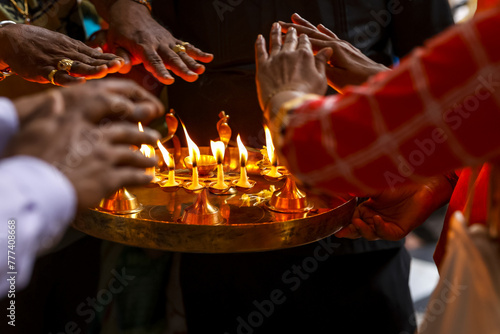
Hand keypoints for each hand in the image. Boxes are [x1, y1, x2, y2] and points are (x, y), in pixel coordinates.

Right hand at [0, 24, 123, 85]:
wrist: (10, 39)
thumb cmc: (39, 43)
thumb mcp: (62, 42)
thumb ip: (81, 50)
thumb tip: (99, 52)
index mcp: (72, 48)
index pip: (95, 55)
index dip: (108, 59)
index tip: (121, 62)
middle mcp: (66, 54)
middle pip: (89, 60)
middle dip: (105, 63)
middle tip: (119, 65)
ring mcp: (55, 62)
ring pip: (77, 66)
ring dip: (92, 69)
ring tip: (105, 71)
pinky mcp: (43, 70)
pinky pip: (58, 76)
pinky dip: (69, 79)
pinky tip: (80, 81)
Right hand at [8, 80, 163, 209]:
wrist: (35, 188)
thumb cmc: (29, 159)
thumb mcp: (33, 129)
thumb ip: (48, 113)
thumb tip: (55, 98)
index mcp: (78, 122)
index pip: (106, 106)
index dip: (123, 104)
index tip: (133, 106)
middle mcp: (96, 137)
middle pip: (127, 132)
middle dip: (142, 134)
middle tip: (154, 136)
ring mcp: (105, 157)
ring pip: (133, 155)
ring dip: (145, 157)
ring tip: (153, 160)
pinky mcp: (109, 179)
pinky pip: (131, 176)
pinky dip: (142, 177)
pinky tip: (149, 179)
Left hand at [104, 0, 213, 83]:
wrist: (130, 11)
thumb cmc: (121, 31)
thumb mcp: (114, 42)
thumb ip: (121, 56)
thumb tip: (123, 68)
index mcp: (142, 45)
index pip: (153, 60)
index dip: (161, 71)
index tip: (169, 81)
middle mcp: (157, 43)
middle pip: (171, 58)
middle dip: (182, 68)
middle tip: (192, 77)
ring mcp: (166, 41)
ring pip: (180, 53)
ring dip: (192, 62)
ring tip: (202, 70)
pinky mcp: (172, 39)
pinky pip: (186, 46)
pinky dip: (197, 52)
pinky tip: (209, 58)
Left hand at [255, 22, 330, 112]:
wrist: (288, 105)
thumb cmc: (307, 95)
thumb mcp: (320, 79)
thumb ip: (321, 63)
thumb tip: (327, 50)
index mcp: (305, 56)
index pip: (305, 43)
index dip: (304, 39)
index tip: (303, 36)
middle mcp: (289, 53)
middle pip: (290, 40)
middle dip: (291, 34)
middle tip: (291, 29)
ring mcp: (275, 59)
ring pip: (275, 41)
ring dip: (275, 32)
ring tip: (275, 26)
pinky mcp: (263, 66)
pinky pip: (260, 51)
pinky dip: (260, 43)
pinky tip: (260, 37)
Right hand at [279, 14, 389, 93]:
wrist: (379, 78)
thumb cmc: (358, 81)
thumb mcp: (337, 78)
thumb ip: (322, 67)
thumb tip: (308, 60)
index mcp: (333, 49)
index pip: (308, 40)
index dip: (293, 36)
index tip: (279, 31)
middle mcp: (337, 43)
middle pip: (312, 32)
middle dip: (296, 28)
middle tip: (281, 23)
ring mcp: (343, 45)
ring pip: (320, 32)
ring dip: (307, 25)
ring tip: (295, 18)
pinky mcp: (347, 49)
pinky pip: (331, 36)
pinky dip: (324, 31)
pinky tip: (320, 26)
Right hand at [335, 176, 452, 239]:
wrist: (421, 185)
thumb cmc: (398, 183)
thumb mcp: (373, 187)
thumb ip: (356, 190)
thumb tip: (337, 189)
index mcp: (367, 211)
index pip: (351, 220)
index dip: (343, 223)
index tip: (333, 225)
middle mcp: (375, 220)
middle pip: (358, 230)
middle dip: (349, 231)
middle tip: (340, 232)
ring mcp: (386, 226)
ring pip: (370, 234)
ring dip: (362, 230)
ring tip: (356, 222)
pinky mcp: (398, 231)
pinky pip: (386, 234)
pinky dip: (379, 228)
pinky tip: (376, 219)